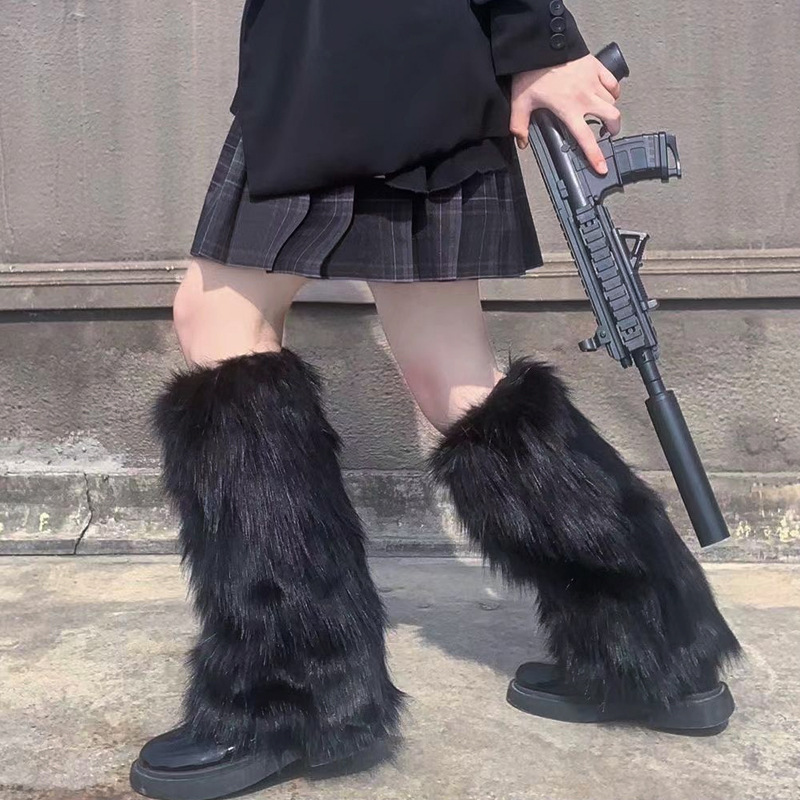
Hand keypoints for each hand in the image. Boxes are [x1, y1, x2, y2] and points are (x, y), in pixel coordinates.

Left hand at [510, 55, 621, 174]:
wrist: (540, 45)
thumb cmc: (531, 74)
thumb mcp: (520, 103)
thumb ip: (519, 126)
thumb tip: (522, 143)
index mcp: (569, 110)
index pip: (586, 138)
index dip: (595, 155)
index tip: (602, 167)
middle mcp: (586, 98)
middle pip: (612, 117)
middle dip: (614, 128)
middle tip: (609, 133)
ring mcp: (593, 81)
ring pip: (613, 100)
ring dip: (611, 110)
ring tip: (605, 114)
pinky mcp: (596, 67)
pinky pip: (613, 81)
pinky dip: (614, 90)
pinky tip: (608, 93)